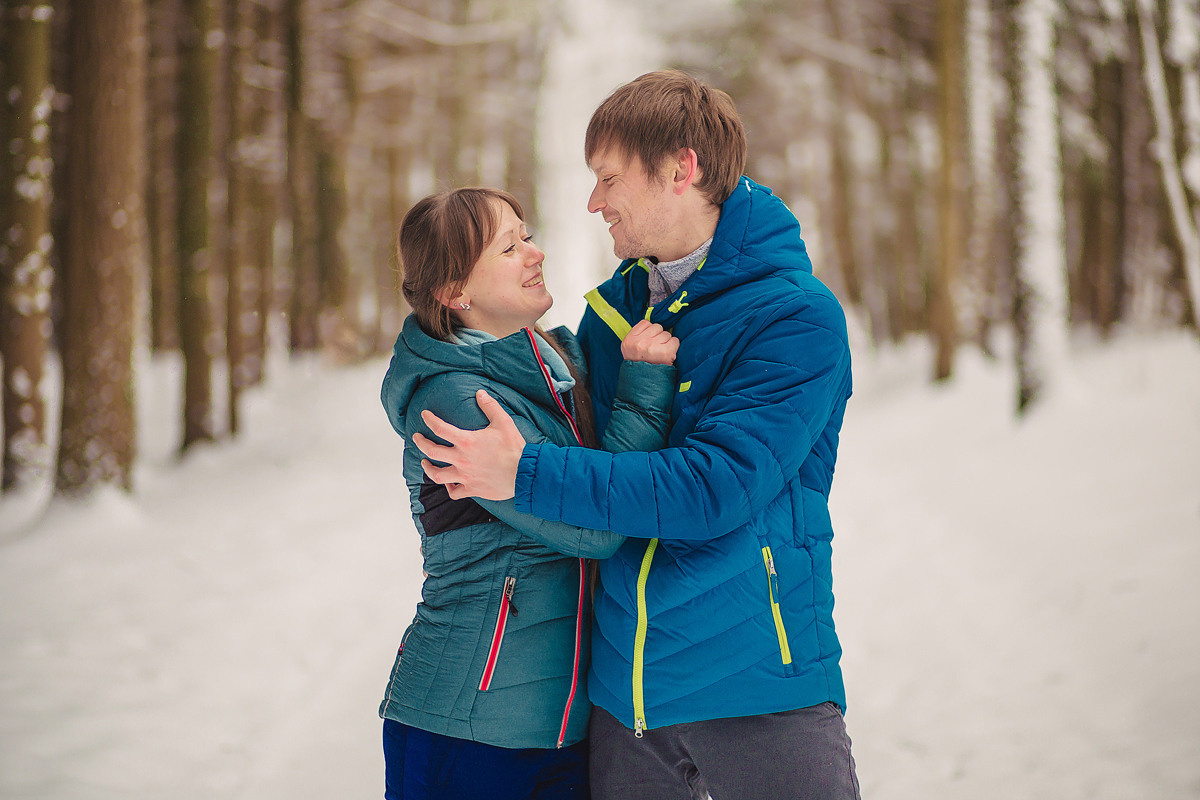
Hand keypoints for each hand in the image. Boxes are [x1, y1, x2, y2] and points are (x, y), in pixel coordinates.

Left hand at [410, 389, 525, 500]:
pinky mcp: (472, 489)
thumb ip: (490, 406)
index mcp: (466, 441)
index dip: (429, 419)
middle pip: (432, 451)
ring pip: (437, 475)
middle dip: (421, 442)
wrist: (524, 473)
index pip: (440, 428)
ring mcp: (465, 476)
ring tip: (425, 462)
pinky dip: (449, 489)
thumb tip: (480, 393)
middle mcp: (461, 459)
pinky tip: (449, 484)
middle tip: (417, 437)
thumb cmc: (514, 448)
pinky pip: (454, 493)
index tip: (425, 415)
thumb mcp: (503, 422)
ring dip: (428, 468)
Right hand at [621, 320, 678, 364]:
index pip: (645, 323)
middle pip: (657, 327)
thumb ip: (638, 336)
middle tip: (655, 350)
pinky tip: (668, 355)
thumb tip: (654, 326)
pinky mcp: (665, 353)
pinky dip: (674, 347)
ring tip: (660, 354)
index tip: (649, 340)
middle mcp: (639, 343)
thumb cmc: (640, 367)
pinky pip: (675, 340)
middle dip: (659, 336)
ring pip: (666, 334)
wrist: (643, 387)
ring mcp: (652, 347)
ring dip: (666, 342)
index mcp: (629, 341)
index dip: (650, 331)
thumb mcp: (630, 350)